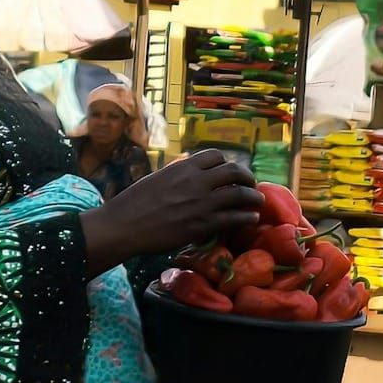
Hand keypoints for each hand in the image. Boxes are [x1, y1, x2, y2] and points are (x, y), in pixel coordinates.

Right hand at [81, 148, 261, 264]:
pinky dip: (247, 217)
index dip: (226, 163)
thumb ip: (178, 176)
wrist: (124, 226)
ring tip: (258, 201)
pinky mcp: (203, 225)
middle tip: (251, 184)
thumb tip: (189, 176)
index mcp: (183, 167)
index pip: (216, 156)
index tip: (229, 173)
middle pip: (234, 172)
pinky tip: (251, 219)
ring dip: (254, 197)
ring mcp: (202, 203)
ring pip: (240, 195)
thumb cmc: (133, 203)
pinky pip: (235, 218)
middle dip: (247, 177)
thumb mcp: (157, 179)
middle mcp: (197, 181)